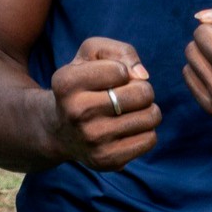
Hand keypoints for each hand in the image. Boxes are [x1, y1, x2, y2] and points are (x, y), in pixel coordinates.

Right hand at [47, 37, 160, 170]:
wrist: (61, 131)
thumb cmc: (83, 84)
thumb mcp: (91, 55)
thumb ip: (120, 51)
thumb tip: (143, 75)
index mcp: (66, 83)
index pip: (120, 70)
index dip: (122, 71)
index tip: (110, 79)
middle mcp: (75, 113)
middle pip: (141, 93)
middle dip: (142, 89)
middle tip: (128, 95)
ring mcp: (91, 140)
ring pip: (150, 117)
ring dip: (148, 110)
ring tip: (130, 111)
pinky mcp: (106, 160)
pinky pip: (150, 140)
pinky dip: (146, 131)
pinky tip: (129, 129)